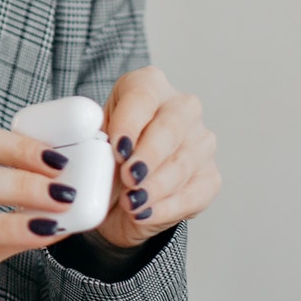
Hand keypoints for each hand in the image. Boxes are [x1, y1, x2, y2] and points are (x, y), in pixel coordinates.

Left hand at [94, 67, 220, 248]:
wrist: (118, 196)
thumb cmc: (104, 158)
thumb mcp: (90, 145)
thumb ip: (92, 144)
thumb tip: (93, 153)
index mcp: (146, 86)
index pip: (142, 97)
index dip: (130, 123)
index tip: (117, 148)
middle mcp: (180, 108)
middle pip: (171, 126)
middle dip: (149, 155)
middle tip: (129, 177)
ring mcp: (200, 142)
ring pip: (183, 162)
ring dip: (156, 186)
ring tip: (131, 201)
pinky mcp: (209, 177)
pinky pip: (194, 193)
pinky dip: (166, 207)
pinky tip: (145, 214)